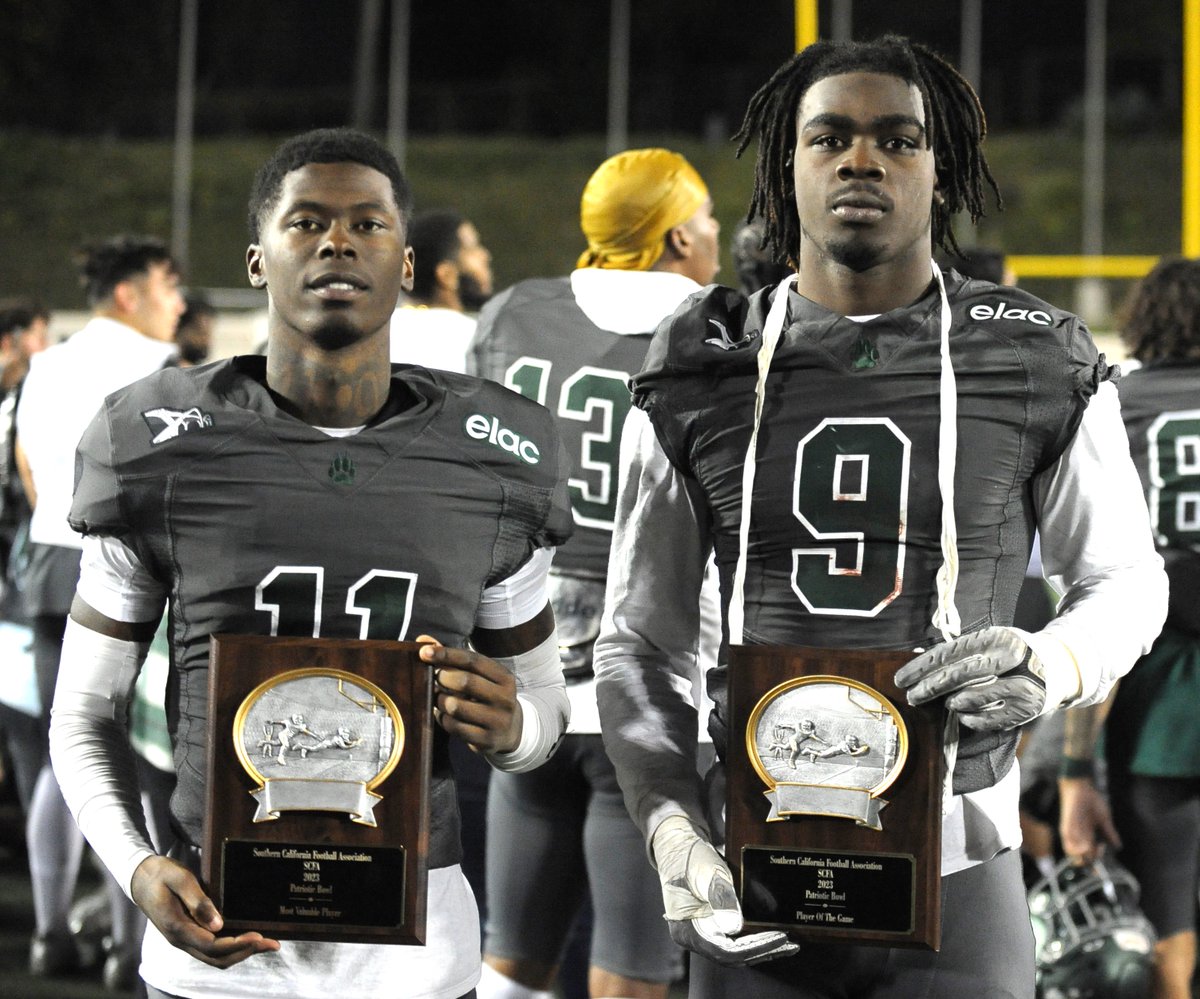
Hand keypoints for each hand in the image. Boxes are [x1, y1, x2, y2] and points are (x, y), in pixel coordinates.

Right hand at [130, 855, 279, 967]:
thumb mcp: (180, 880)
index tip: (259, 936)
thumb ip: (198, 901)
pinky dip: (231, 949)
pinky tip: (246, 939)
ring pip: (214, 958)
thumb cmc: (161, 875)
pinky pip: (211, 950)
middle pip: (216, 958)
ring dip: (240, 953)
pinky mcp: (188, 935)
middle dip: (246, 952)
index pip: (212, 945)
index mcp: (178, 928)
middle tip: (272, 944)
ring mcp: (184, 940)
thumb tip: (219, 925)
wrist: (139, 878)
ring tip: (265, 943)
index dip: (237, 944)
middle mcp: (181, 940)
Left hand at [418, 635, 521, 753]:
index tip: (424, 652)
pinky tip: (443, 714)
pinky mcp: (486, 740)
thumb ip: (452, 658)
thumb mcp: (479, 676)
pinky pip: (454, 727)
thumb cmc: (487, 696)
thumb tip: (423, 639)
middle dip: (442, 678)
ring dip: (439, 700)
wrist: (510, 731)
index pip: (473, 660)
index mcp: (504, 677)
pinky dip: (442, 718)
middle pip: (465, 682)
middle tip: (434, 679)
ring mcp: (497, 720)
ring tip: (438, 697)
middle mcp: (504, 698)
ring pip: (456, 706)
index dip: (447, 654)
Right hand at [651, 816, 797, 966]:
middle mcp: (694, 937)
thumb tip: (735, 927)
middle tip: (791, 944)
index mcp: (687, 930)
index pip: (724, 951)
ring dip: (762, 948)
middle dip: (764, 951)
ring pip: (736, 951)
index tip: (779, 938)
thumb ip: (720, 897)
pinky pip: (736, 940)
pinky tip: (772, 935)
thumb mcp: (706, 873)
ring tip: (788, 944)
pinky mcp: (713, 925)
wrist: (678, 846)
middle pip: (733, 956)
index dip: (754, 947)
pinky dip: (755, 939)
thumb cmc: (689, 857)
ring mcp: (703, 932)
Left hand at [894, 627, 1046, 731]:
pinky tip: (963, 717)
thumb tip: (922, 666)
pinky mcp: (1029, 708)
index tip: (902, 678)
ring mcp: (1022, 683)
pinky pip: (992, 718)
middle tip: (911, 697)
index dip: (922, 667)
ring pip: (975, 697)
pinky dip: (973, 719)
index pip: (949, 652)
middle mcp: (1010, 658)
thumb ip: (963, 651)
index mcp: (996, 637)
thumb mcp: (992, 642)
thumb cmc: (1014, 654)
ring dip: (953, 702)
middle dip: (929, 687)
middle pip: (959, 674)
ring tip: (943, 704)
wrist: (1062, 667)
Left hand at [1058, 777, 1120, 863]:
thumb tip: (1118, 846)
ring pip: (1072, 854)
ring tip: (1094, 850)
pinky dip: (1077, 849)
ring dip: (1083, 857)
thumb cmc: (1091, 802)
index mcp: (1086, 836)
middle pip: (1079, 858)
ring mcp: (1071, 833)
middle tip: (1101, 852)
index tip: (1101, 870)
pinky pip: (1068, 842)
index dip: (1094, 864)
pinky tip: (1087, 847)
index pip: (1088, 856)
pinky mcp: (1066, 827)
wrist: (1081, 788)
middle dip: (1090, 861)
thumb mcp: (1104, 819)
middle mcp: (1077, 837)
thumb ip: (1109, 832)